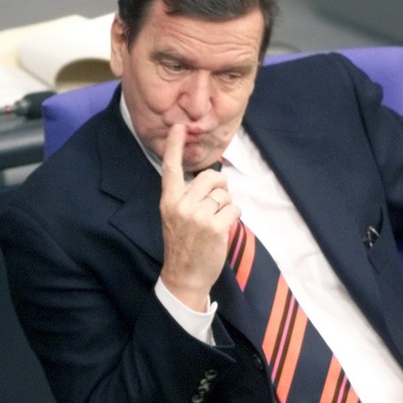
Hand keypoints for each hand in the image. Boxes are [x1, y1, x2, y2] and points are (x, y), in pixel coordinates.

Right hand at [158, 124, 239, 310]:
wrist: (183, 276)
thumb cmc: (182, 244)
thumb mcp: (174, 217)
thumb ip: (187, 197)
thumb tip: (212, 180)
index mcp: (168, 201)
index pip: (171, 169)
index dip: (176, 147)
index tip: (179, 127)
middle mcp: (180, 205)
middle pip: (210, 177)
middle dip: (220, 187)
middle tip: (216, 202)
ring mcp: (197, 216)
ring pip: (224, 194)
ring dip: (225, 206)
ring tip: (215, 222)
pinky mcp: (214, 226)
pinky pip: (234, 208)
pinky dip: (233, 218)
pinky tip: (222, 230)